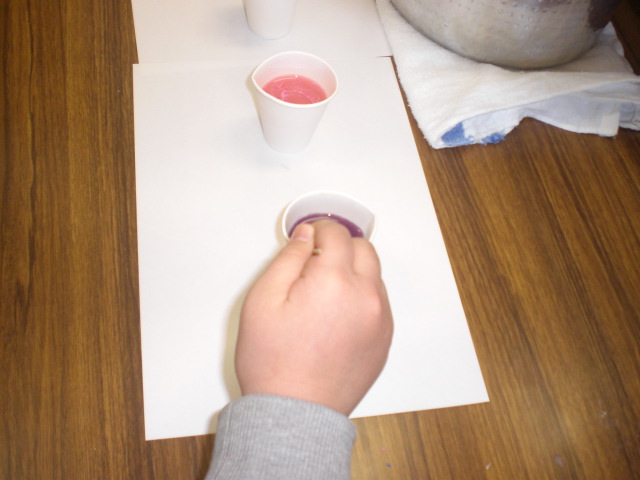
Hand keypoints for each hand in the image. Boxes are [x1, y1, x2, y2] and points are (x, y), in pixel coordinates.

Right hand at [235, 220, 392, 415]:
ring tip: (323, 293)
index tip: (308, 236)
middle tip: (315, 261)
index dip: (320, 228)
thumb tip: (305, 236)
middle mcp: (366, 297)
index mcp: (334, 282)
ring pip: (374, 275)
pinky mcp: (384, 340)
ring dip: (353, 272)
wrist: (294, 414)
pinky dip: (362, 296)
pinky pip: (379, 302)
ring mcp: (380, 320)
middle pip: (364, 249)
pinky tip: (336, 314)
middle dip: (340, 246)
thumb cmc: (273, 363)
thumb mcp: (262, 300)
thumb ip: (288, 258)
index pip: (337, 234)